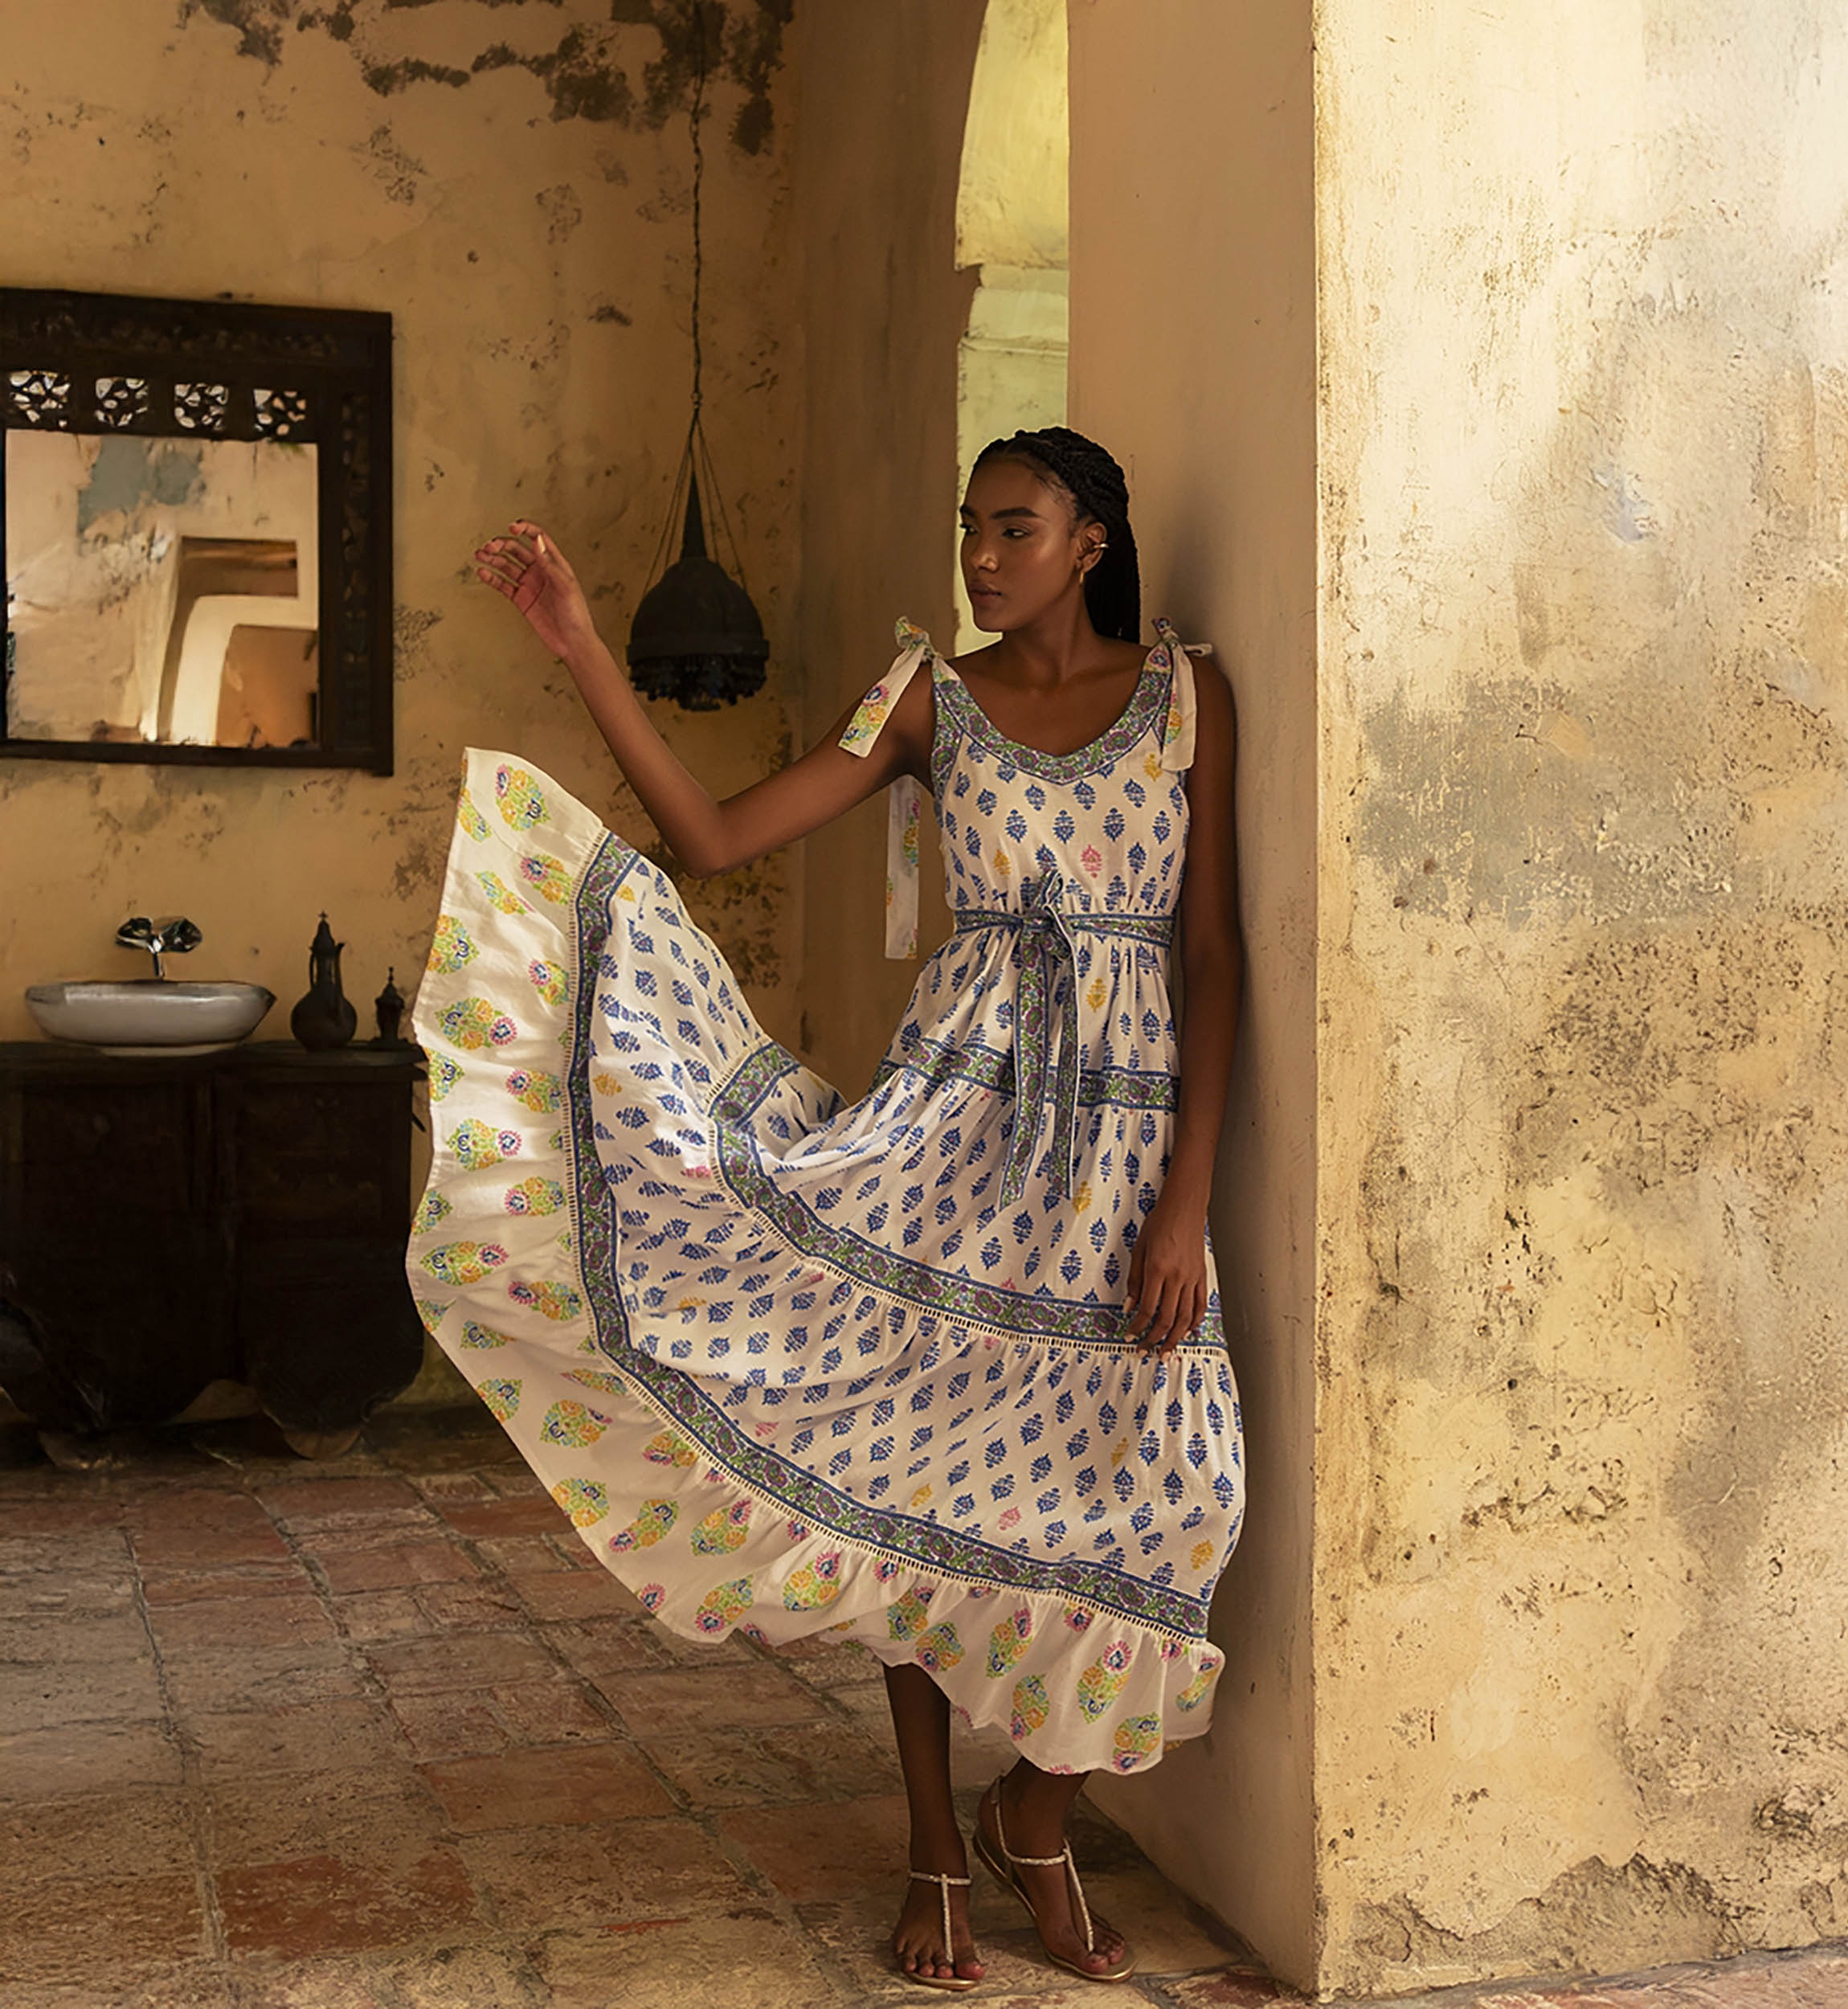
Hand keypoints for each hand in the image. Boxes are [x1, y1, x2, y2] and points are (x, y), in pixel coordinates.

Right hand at [474, 520, 597, 661]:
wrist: (572, 643)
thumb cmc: (577, 615)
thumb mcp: (566, 587)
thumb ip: (550, 564)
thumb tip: (537, 541)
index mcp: (555, 564)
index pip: (538, 538)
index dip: (525, 529)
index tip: (512, 528)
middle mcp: (540, 571)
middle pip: (517, 550)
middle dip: (502, 545)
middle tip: (490, 547)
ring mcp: (529, 584)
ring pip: (507, 565)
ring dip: (493, 558)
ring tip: (480, 555)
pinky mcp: (521, 599)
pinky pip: (503, 584)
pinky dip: (492, 578)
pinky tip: (483, 572)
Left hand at [1121, 1188, 1208, 1356]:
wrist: (1184, 1209)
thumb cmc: (1159, 1224)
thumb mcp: (1138, 1249)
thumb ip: (1134, 1280)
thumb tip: (1129, 1307)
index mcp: (1157, 1269)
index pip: (1147, 1308)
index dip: (1137, 1327)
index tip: (1129, 1336)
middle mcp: (1177, 1277)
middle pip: (1167, 1318)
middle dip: (1154, 1339)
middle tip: (1145, 1351)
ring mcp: (1192, 1278)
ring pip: (1186, 1317)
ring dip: (1175, 1338)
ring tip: (1167, 1351)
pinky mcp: (1202, 1276)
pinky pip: (1200, 1305)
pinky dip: (1195, 1322)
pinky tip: (1187, 1332)